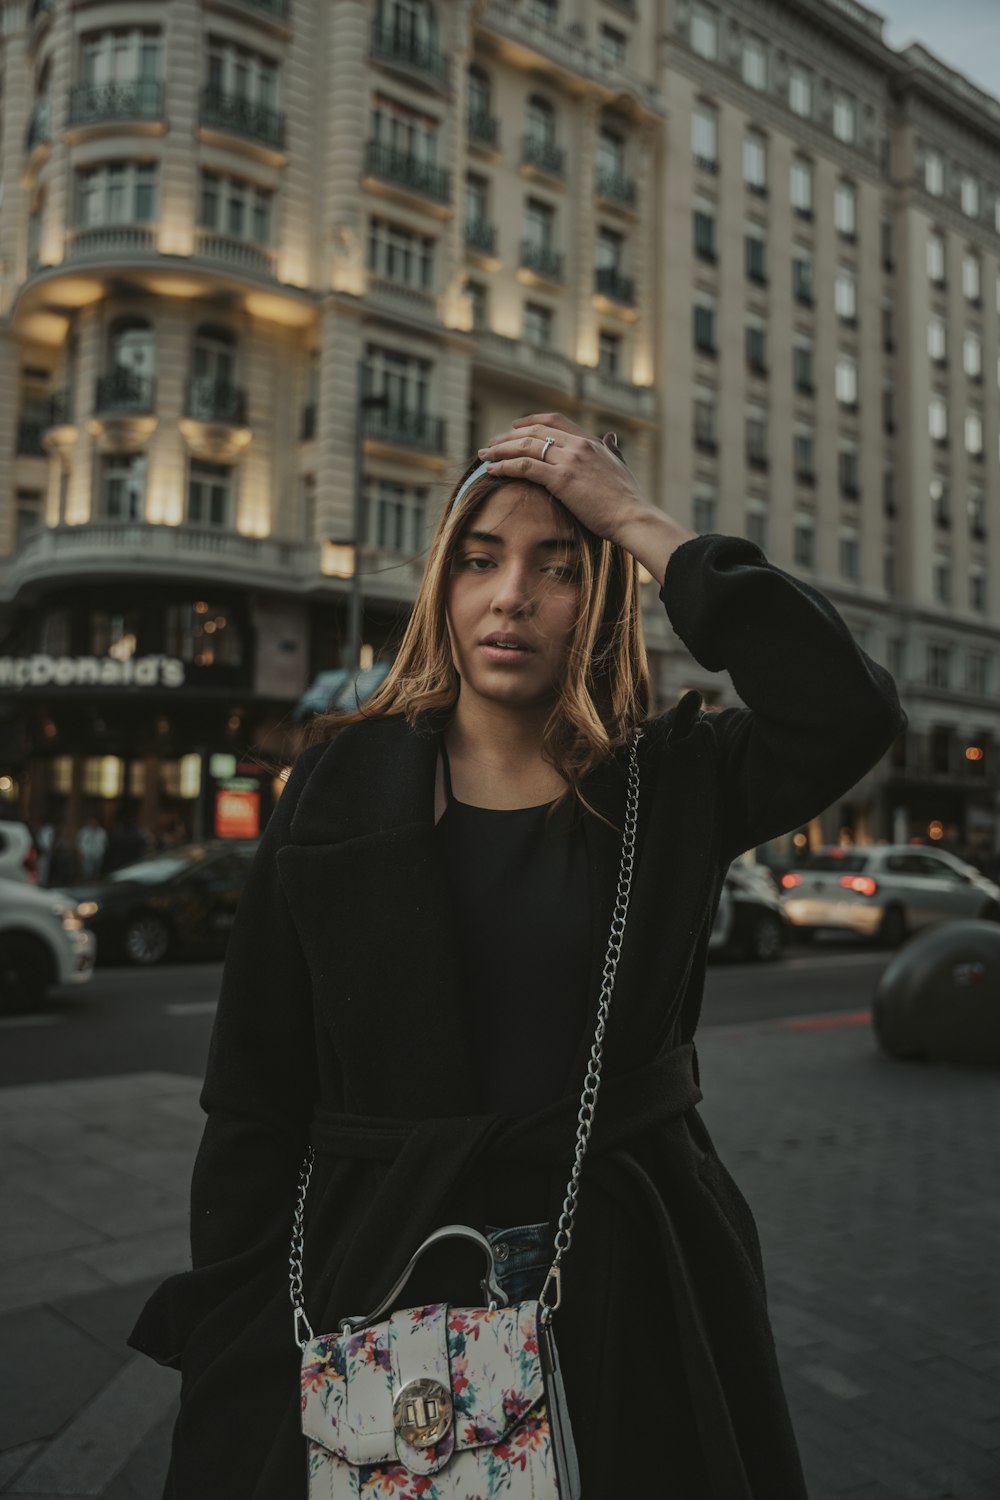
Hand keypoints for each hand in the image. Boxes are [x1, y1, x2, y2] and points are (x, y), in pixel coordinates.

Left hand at [477, 413, 654, 544]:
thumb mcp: (621, 467)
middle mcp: (578, 446)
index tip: (514, 426)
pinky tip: (492, 470)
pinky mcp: (561, 479)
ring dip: (500, 449)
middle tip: (491, 444)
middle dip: (508, 436)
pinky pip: (525, 467)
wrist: (633, 517)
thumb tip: (611, 437)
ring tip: (484, 456)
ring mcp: (570, 461)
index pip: (555, 421)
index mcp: (591, 442)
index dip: (531, 421)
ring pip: (526, 446)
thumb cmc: (628, 499)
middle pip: (535, 432)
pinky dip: (505, 466)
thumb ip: (613, 450)